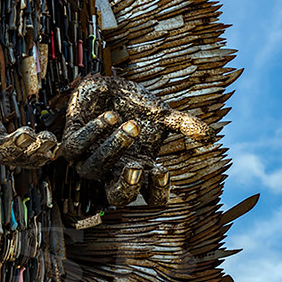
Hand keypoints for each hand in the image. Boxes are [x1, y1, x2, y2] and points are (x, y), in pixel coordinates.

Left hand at [60, 74, 213, 207]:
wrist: (108, 84)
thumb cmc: (135, 105)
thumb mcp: (162, 114)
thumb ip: (184, 124)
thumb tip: (209, 135)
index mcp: (140, 168)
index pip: (151, 197)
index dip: (157, 192)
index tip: (162, 170)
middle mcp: (114, 169)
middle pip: (118, 197)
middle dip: (126, 185)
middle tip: (135, 167)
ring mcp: (90, 158)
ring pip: (94, 168)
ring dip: (113, 147)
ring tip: (131, 125)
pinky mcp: (72, 142)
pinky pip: (75, 147)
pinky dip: (93, 132)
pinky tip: (109, 116)